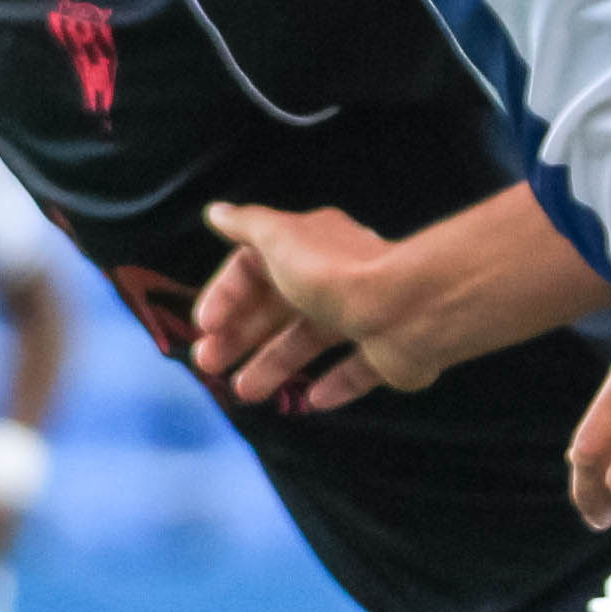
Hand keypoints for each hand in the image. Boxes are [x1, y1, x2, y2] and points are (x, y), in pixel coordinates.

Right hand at [195, 201, 426, 413]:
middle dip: (241, 337)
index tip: (205, 325)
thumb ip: (247, 226)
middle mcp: (334, 277)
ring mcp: (361, 315)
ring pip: (309, 341)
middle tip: (210, 365)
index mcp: (307, 246)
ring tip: (246, 393)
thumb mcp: (278, 239)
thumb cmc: (334, 274)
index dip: (225, 295)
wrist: (405, 309)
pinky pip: (355, 370)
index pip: (254, 268)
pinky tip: (311, 400)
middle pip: (277, 308)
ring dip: (275, 365)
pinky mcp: (385, 352)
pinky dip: (333, 384)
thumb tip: (217, 211)